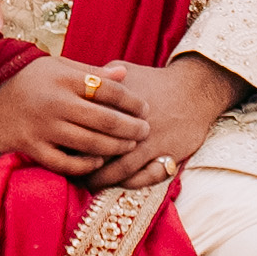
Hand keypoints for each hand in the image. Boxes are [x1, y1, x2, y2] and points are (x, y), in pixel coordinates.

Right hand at [0, 54, 144, 178]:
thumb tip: (124, 74)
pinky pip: (64, 163)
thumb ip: (92, 72)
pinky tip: (98, 160)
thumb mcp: (60, 66)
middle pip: (104, 120)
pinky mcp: (31, 147)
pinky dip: (85, 164)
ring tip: (129, 146)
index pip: (108, 90)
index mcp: (64, 79)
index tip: (144, 107)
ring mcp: (42, 128)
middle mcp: (55, 103)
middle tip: (145, 130)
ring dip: (115, 147)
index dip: (132, 101)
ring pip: (89, 143)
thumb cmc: (31, 78)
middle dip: (131, 127)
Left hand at [85, 55, 244, 182]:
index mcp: (119, 105)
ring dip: (102, 181)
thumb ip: (99, 79)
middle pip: (101, 153)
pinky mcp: (169, 154)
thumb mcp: (125, 70)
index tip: (61, 149)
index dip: (72, 142)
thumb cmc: (154, 80)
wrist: (195, 90)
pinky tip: (120, 184)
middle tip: (70, 173)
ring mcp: (152, 142)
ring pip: (121, 170)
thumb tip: (72, 85)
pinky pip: (147, 178)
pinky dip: (131, 184)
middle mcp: (134, 125)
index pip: (88, 128)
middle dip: (83, 167)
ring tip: (89, 184)